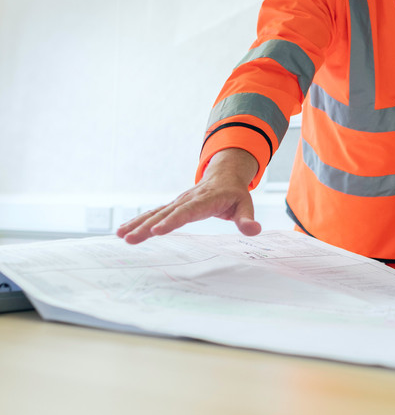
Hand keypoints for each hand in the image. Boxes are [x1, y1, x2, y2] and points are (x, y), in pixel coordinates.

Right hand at [117, 149, 261, 244]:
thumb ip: (247, 219)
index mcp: (206, 200)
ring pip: (156, 213)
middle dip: (147, 227)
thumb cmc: (235, 193)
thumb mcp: (246, 204)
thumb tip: (254, 230)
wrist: (224, 175)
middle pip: (166, 214)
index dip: (172, 221)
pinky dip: (138, 221)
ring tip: (121, 236)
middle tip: (130, 239)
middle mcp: (188, 199)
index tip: (157, 231)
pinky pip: (154, 213)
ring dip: (138, 224)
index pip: (187, 212)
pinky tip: (123, 231)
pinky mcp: (173, 206)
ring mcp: (178, 202)